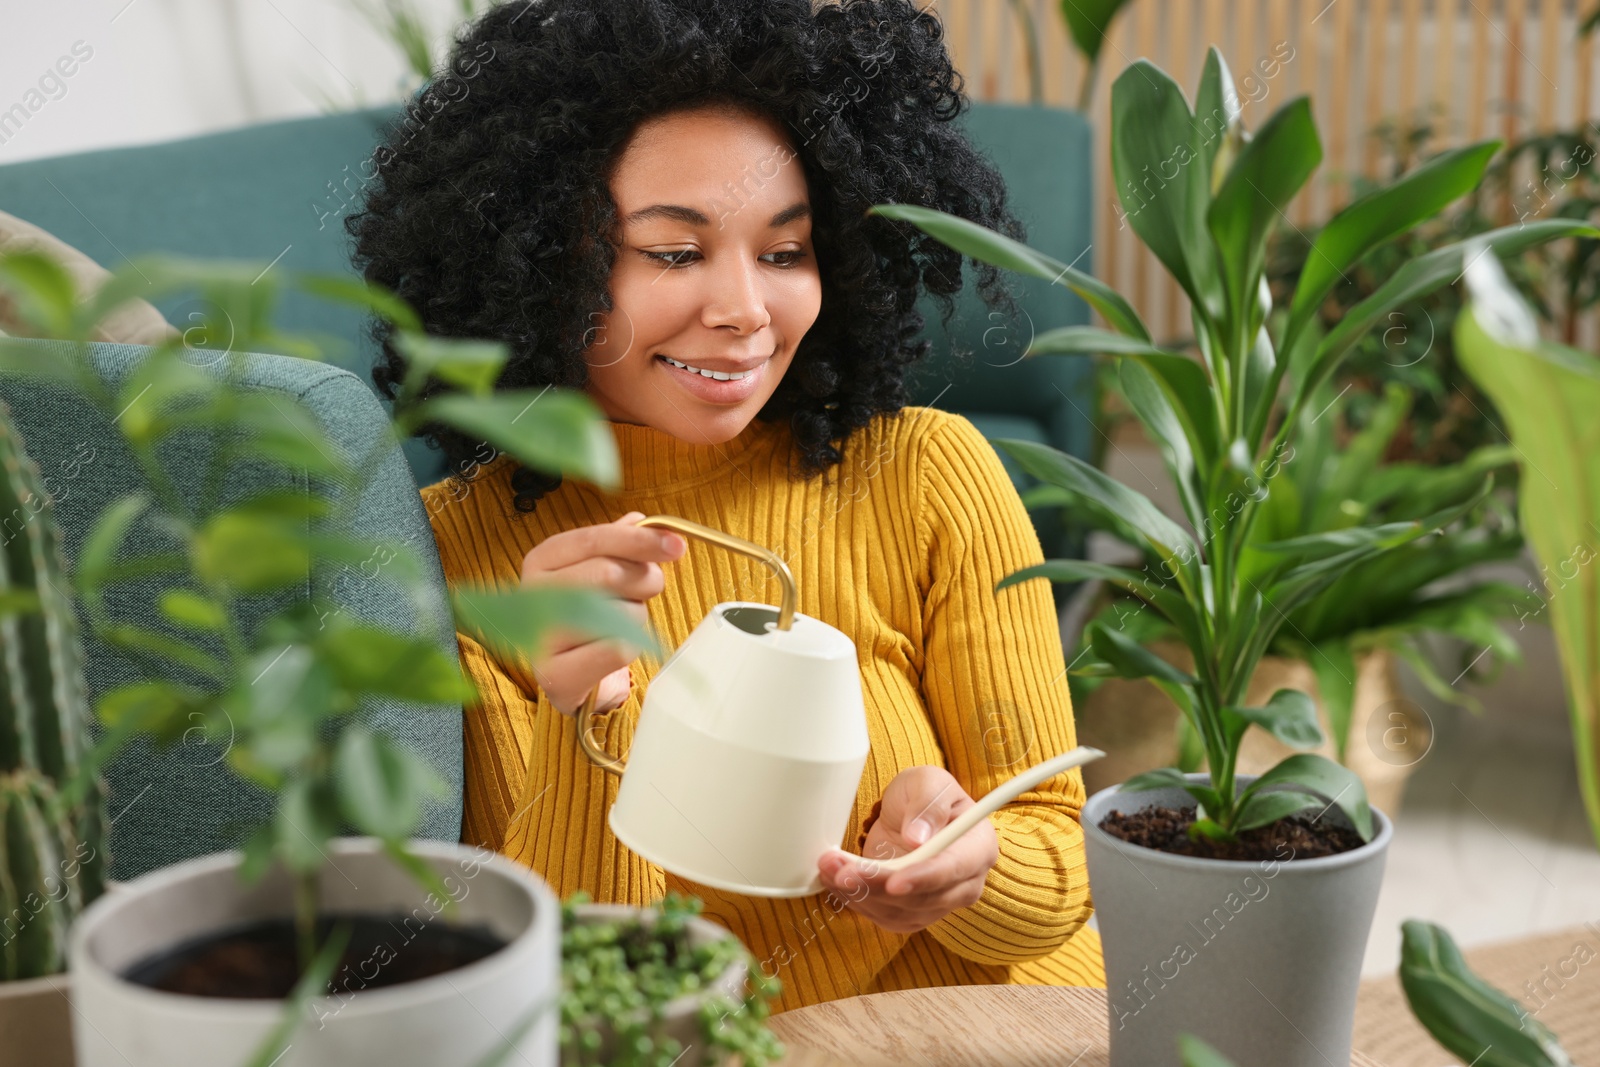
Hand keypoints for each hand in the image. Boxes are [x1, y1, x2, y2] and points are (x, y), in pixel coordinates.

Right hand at [517, 510, 685, 713]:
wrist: (568, 672)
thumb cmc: (586, 613)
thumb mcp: (598, 570)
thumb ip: (618, 544)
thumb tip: (641, 520)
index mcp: (541, 560)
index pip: (593, 540)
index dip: (638, 540)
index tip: (675, 544)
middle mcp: (533, 595)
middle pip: (607, 573)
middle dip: (643, 580)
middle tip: (649, 588)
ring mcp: (540, 637)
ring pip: (619, 614)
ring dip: (636, 616)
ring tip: (621, 621)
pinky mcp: (557, 675)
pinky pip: (618, 649)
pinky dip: (631, 646)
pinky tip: (614, 646)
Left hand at [816, 766, 999, 934]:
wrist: (911, 812)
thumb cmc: (926, 793)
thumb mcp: (928, 781)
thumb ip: (927, 804)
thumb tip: (918, 838)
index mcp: (978, 846)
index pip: (954, 869)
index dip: (924, 878)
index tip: (894, 882)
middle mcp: (964, 882)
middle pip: (923, 898)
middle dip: (878, 887)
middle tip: (842, 871)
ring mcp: (939, 901)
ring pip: (900, 913)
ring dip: (861, 895)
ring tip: (830, 869)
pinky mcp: (913, 911)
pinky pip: (885, 916)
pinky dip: (858, 902)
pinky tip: (836, 882)